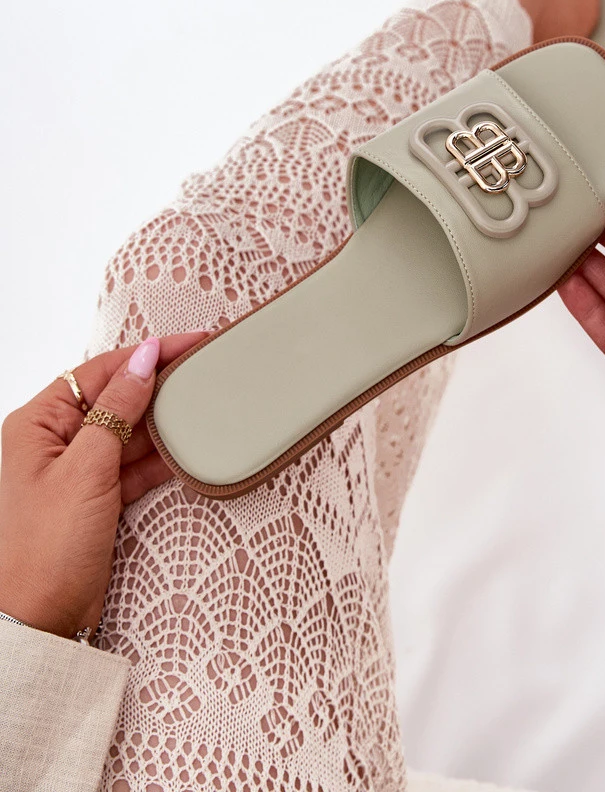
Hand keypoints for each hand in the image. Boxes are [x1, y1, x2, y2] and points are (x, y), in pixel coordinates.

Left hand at [0, 332, 205, 640]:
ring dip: (163, 422)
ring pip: (129, 431)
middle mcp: (55, 441)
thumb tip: (143, 361)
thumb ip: (117, 410)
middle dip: (159, 385)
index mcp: (39, 422)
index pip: (101, 371)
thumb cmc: (42, 550)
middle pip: (116, 397)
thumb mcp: (86, 469)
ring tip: (205, 404)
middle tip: (206, 369)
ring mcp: (76, 471)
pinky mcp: (95, 499)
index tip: (190, 343)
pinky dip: (161, 458)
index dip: (147, 354)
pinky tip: (188, 448)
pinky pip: (134, 465)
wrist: (36, 623)